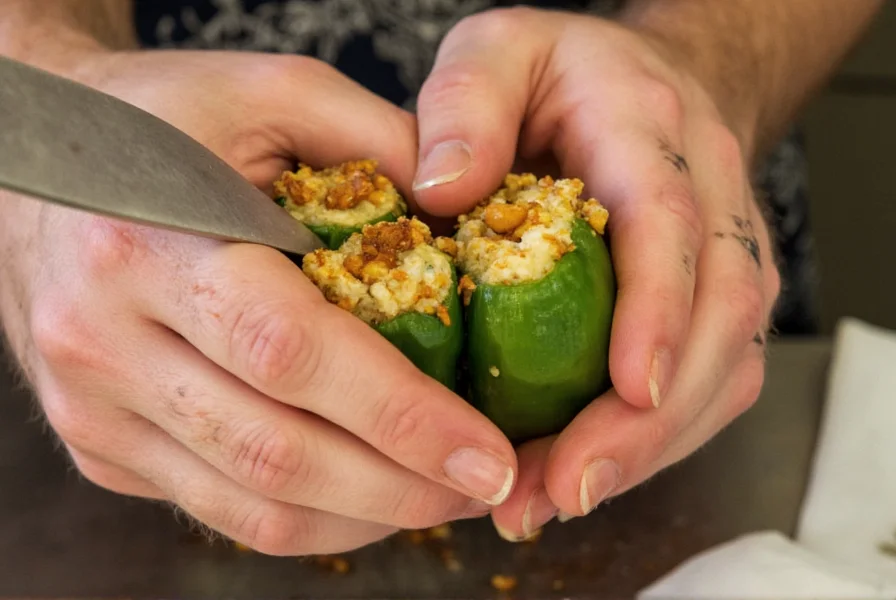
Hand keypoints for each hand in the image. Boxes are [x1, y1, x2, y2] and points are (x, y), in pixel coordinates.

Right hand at [0, 48, 518, 554]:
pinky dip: (310, 514)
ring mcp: (94, 406)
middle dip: (400, 486)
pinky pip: (220, 509)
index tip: (486, 453)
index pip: (289, 351)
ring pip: (248, 505)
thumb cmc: (159, 123)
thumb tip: (470, 213)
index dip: (400, 415)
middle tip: (485, 484)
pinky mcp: (100, 444)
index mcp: (146, 240)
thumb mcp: (270, 92)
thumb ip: (378, 140)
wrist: (30, 165)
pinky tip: (369, 492)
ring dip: (363, 514)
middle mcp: (104, 340)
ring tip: (442, 495)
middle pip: (274, 451)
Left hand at [411, 7, 780, 537]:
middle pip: (715, 320)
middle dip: (648, 420)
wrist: (637, 84)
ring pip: (721, 369)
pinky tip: (578, 473)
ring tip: (552, 497)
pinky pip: (705, 385)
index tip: (630, 389)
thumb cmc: (557, 75)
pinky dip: (647, 441)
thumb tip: (439, 188)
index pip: (672, 225)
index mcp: (649, 133)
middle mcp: (707, 200)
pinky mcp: (712, 303)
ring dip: (646, 448)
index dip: (658, 311)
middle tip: (564, 485)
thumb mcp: (496, 53)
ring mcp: (720, 258)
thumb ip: (465, 102)